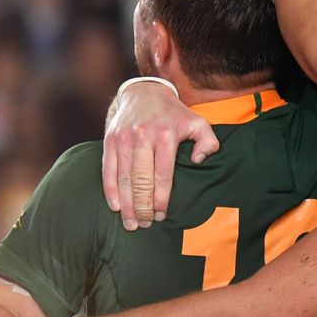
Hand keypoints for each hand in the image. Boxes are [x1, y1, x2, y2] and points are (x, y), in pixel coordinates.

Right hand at [103, 81, 216, 229]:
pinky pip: (108, 169)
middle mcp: (142, 137)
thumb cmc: (173, 114)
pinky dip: (110, 190)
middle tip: (145, 224)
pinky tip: (115, 207)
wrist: (143, 92)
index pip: (162, 175)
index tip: (162, 216)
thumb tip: (200, 160)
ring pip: (124, 178)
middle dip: (142, 206)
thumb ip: (207, 141)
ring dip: (126, 204)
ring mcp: (123, 139)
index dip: (161, 199)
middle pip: (141, 180)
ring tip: (131, 223)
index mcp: (165, 135)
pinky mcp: (110, 140)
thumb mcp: (197, 122)